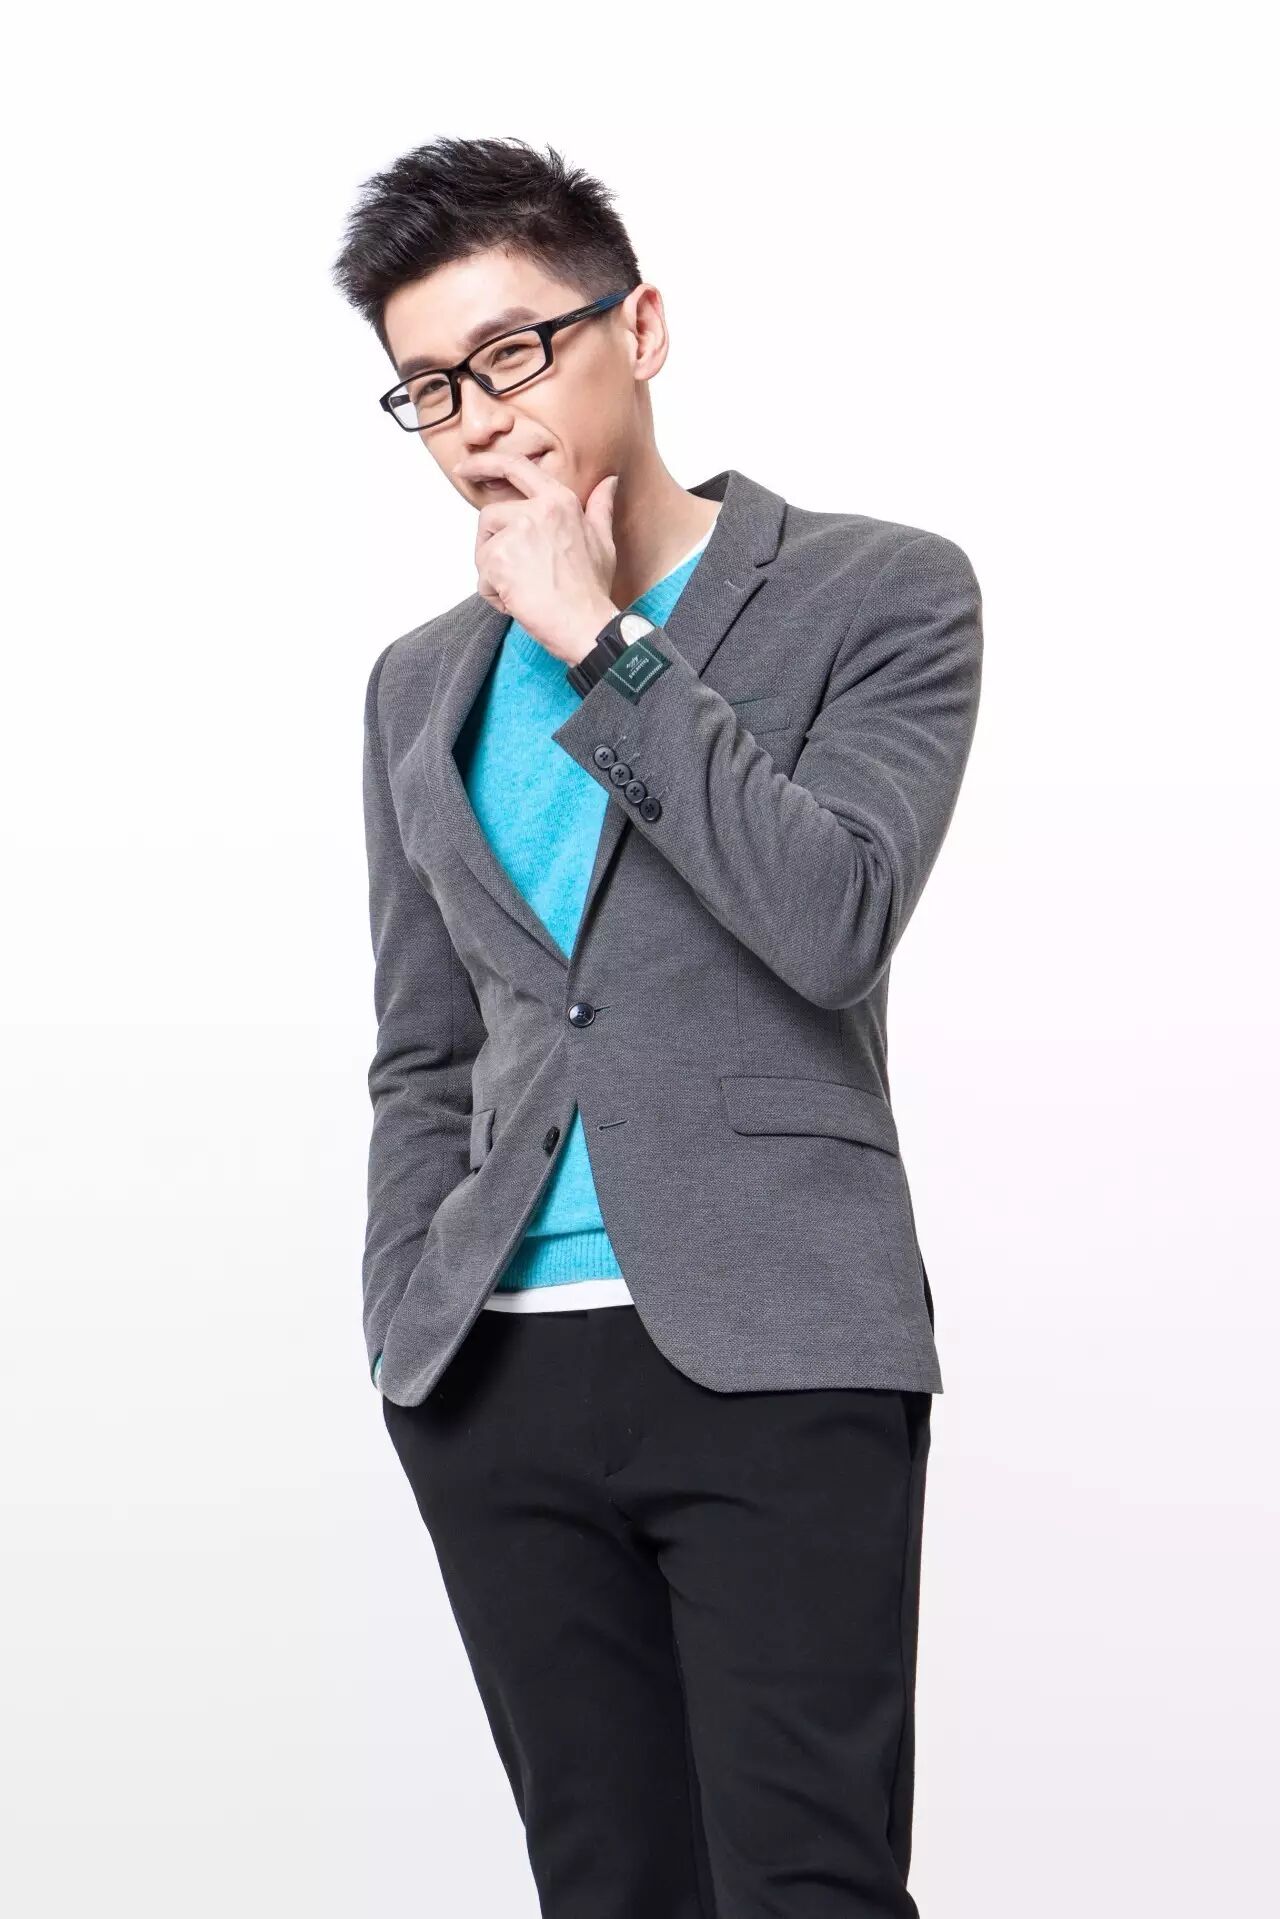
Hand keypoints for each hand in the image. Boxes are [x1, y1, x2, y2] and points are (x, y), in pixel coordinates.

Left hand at [456, 450, 621, 663]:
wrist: (585, 624)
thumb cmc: (592, 589)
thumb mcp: (602, 540)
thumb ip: (600, 507)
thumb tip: (609, 482)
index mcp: (559, 500)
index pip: (515, 467)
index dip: (484, 464)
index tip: (464, 468)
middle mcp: (537, 510)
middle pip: (491, 516)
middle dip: (494, 545)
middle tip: (513, 573)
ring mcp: (516, 532)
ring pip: (484, 547)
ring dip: (494, 572)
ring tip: (521, 589)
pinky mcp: (499, 558)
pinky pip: (482, 575)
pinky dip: (494, 593)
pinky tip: (517, 601)